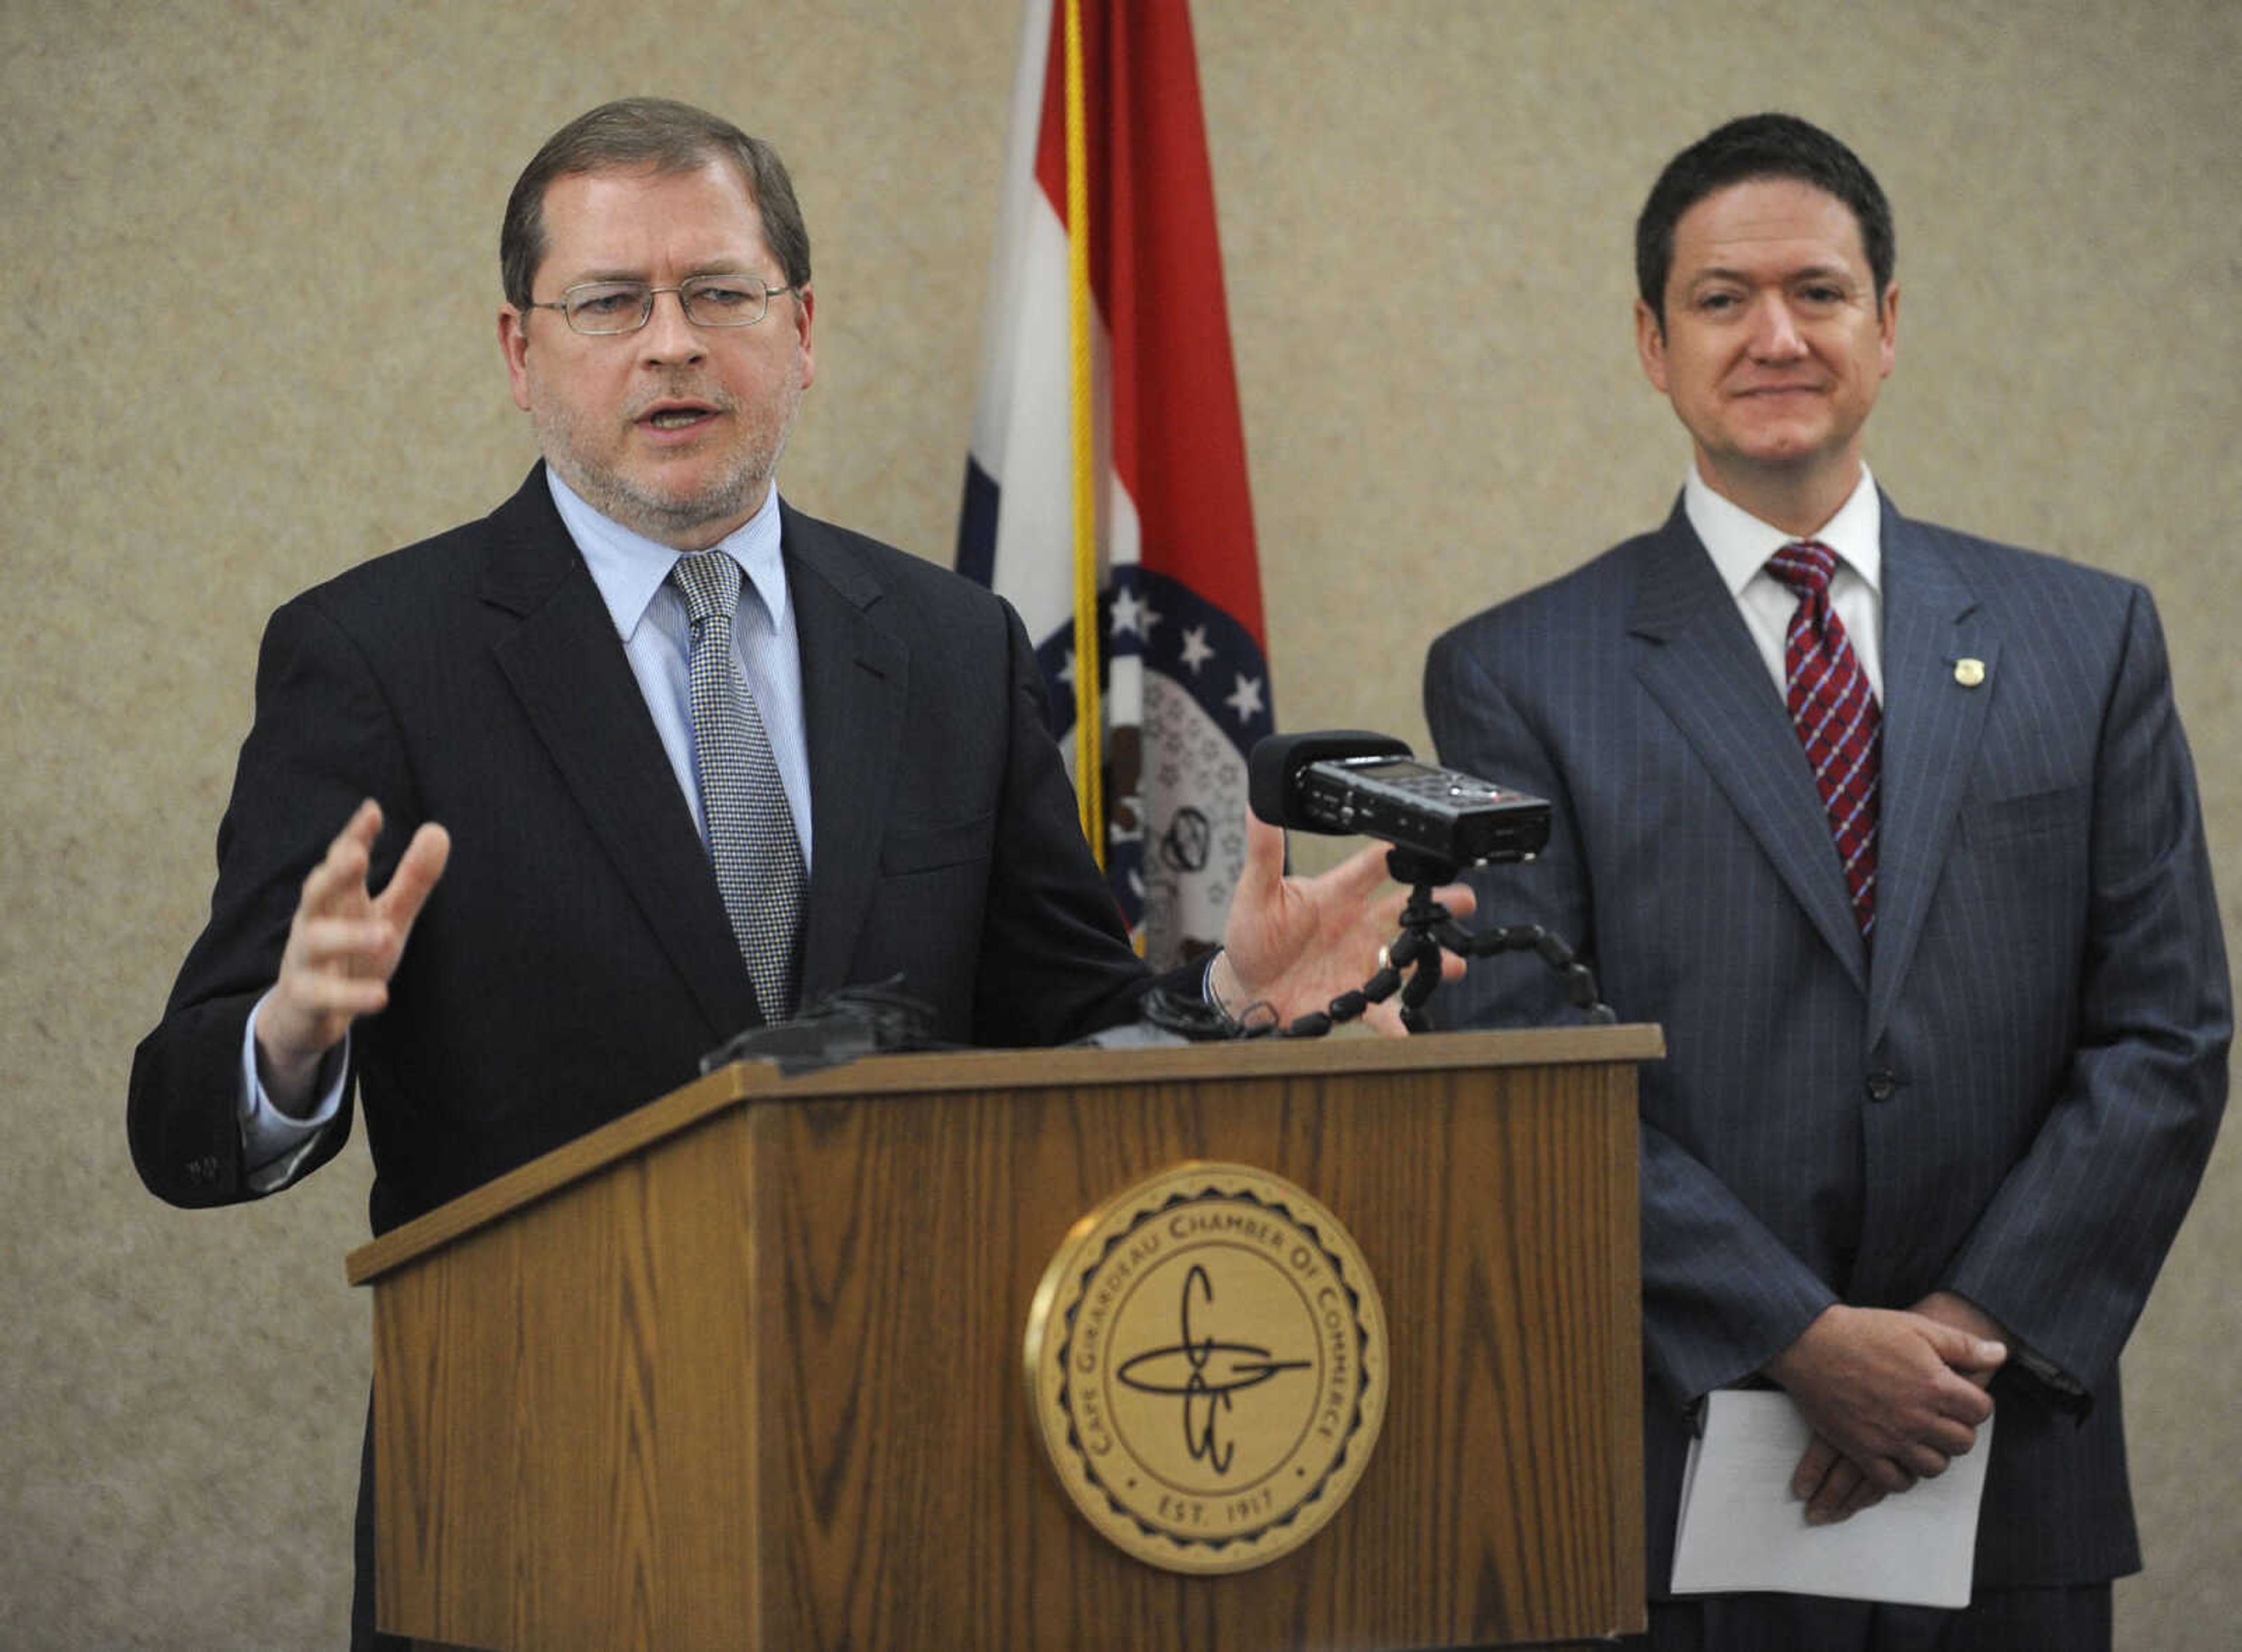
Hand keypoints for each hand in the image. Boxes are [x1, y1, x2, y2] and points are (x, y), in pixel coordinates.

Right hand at [253, 799, 449, 1113]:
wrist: (305, 1015)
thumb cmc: (351, 955)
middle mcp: (315, 921)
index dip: (355, 836)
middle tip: (356, 856)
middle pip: (316, 891)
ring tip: (385, 934)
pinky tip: (381, 996)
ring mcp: (306, 960)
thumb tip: (438, 830)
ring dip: (349, 937)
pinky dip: (350, 996)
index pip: (343, 859)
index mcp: (338, 897)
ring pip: (317, 942)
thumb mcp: (388, 916)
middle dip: (334, 873)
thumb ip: (412, 879)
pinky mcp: (306, 998)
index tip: (371, 811)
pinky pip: (324, 996)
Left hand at [1212, 816, 1475, 1035]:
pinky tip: (1407, 1031)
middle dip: (1438, 904)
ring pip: (1406, 957)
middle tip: (1465, 900)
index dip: (1399, 853)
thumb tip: (1257, 805)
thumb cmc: (1252, 935)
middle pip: (1405, 909)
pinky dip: (1395, 1022)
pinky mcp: (1354, 997)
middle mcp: (1357, 926)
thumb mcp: (1256, 891)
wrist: (1245, 987)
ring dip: (1433, 961)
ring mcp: (1360, 961)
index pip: (1375, 865)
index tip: (1427, 844)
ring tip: (1455, 963)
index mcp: (1338, 894)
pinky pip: (1381, 1010)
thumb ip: (1264, 851)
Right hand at [1764, 1303, 2003, 1523]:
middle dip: (1959, 1431)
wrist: (1807, 1342)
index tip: (1962, 1397)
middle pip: (1962, 1443)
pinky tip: (1899, 1459)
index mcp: (1935, 1385)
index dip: (1976, 1404)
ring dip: (1934, 1454)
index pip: (1981, 1410)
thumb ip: (1962, 1344)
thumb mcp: (1916, 1327)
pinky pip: (1894, 1481)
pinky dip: (1903, 1476)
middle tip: (1943, 1418)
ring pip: (1933, 1467)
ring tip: (1923, 1439)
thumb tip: (2000, 1354)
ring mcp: (1889, 1437)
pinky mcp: (1862, 1449)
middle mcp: (1917, 1416)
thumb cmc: (1863, 1331)